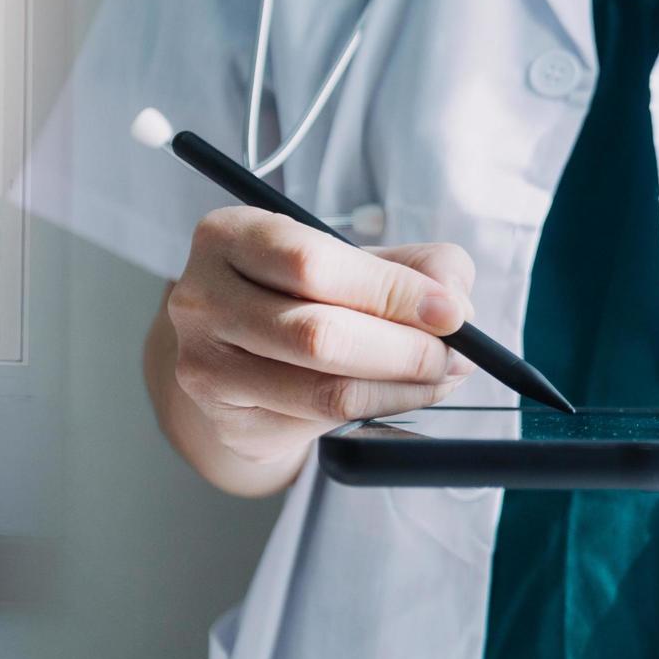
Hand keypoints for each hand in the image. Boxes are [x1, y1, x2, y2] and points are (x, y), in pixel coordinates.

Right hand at [163, 206, 476, 479]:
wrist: (238, 354)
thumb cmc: (303, 294)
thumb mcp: (356, 259)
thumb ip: (417, 264)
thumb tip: (454, 300)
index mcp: (228, 235)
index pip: (311, 263)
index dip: (390, 290)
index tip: (450, 311)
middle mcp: (202, 298)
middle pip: (318, 333)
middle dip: (406, 348)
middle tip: (456, 353)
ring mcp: (205, 364)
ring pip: (325, 388)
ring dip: (403, 386)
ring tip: (441, 374)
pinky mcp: (227, 419)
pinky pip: (321, 422)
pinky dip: (381, 408)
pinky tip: (403, 393)